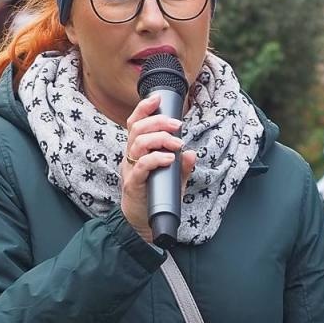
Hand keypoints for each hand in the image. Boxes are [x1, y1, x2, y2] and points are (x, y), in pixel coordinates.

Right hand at [120, 94, 196, 242]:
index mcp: (138, 151)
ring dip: (160, 139)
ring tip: (177, 143)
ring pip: (138, 144)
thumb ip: (183, 167)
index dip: (144, 108)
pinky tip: (169, 159)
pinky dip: (156, 159)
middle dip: (158, 121)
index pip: (136, 123)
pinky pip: (141, 166)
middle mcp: (131, 157)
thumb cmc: (156, 197)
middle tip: (178, 124)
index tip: (157, 98)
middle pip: (137, 129)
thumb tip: (192, 154)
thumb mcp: (174, 179)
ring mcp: (131, 169)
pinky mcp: (133, 184)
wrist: (143, 223)